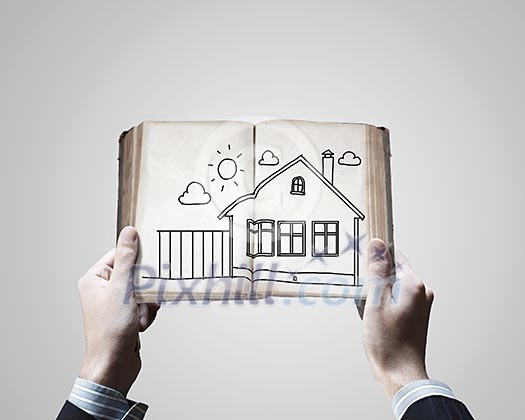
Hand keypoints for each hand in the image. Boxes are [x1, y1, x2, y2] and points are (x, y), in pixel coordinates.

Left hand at [77, 226, 159, 395]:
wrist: (114, 366)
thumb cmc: (110, 331)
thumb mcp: (121, 289)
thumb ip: (127, 259)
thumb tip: (129, 233)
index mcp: (94, 279)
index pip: (119, 255)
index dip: (136, 257)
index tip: (151, 257)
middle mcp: (103, 289)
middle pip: (134, 272)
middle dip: (144, 287)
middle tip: (146, 294)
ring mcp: (115, 303)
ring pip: (143, 289)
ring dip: (147, 303)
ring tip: (140, 317)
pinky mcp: (126, 315)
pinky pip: (145, 304)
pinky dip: (147, 313)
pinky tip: (142, 325)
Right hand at [358, 238, 433, 398]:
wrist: (400, 375)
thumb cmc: (388, 343)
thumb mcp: (375, 302)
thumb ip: (377, 271)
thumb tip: (378, 245)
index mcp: (413, 285)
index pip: (394, 256)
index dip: (376, 257)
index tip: (363, 262)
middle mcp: (421, 292)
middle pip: (391, 272)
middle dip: (373, 281)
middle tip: (364, 298)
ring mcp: (419, 305)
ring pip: (391, 287)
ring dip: (376, 295)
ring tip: (369, 313)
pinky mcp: (414, 316)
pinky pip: (394, 300)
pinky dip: (381, 305)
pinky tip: (374, 320)